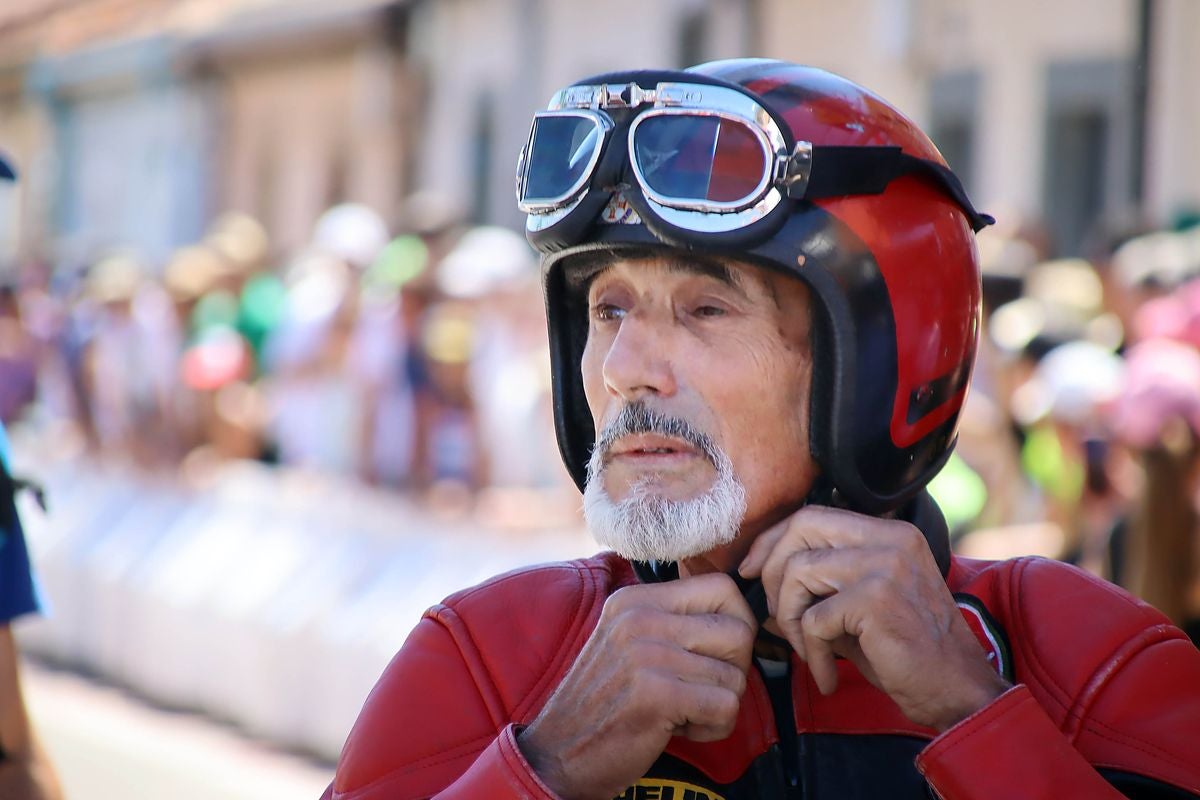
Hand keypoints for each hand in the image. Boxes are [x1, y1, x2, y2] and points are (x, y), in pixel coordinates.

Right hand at [517, 573, 756, 799]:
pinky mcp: (656, 694)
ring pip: (736, 675)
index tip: (720, 654)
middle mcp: (640, 618)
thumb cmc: (607, 701)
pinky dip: (713, 728)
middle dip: (734, 670)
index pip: (723, 587)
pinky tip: (680, 728)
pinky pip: (726, 706)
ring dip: (719, 704)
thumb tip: (740, 615)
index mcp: (636, 599)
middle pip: (739, 631)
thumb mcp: (631, 641)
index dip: (738, 622)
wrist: (559, 752)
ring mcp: (646, 654)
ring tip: (682, 710)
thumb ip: (675, 621)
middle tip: (701, 690)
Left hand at [738, 506, 1008, 730]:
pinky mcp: (876, 600)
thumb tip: (757, 576)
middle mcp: (890, 540)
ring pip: (798, 573)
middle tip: (773, 613)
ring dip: (789, 618)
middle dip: (771, 570)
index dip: (773, 540)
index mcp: (888, 533)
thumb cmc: (905, 652)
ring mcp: (884, 566)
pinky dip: (811, 653)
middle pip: (801, 528)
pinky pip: (813, 619)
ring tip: (808, 650)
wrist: (956, 690)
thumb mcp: (859, 603)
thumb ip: (818, 583)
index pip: (813, 515)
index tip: (753, 569)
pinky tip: (827, 674)